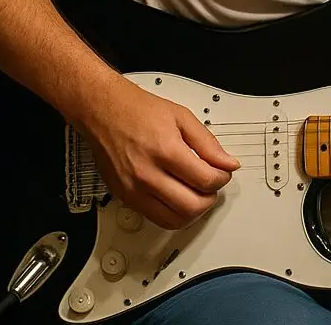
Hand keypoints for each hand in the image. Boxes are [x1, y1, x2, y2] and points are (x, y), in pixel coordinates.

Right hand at [77, 79, 240, 230]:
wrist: (103, 110)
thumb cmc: (137, 110)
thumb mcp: (182, 117)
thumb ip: (208, 143)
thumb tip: (228, 163)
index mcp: (165, 150)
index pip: (205, 180)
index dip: (222, 178)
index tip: (223, 172)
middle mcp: (147, 174)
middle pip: (191, 207)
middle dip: (210, 198)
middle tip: (212, 186)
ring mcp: (133, 189)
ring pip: (173, 221)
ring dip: (192, 212)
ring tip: (196, 194)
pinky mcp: (124, 197)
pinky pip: (154, 218)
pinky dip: (172, 213)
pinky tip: (177, 197)